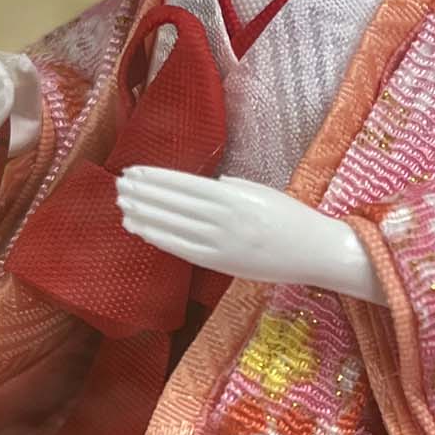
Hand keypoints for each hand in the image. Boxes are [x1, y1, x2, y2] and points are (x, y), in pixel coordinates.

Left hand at [115, 167, 383, 302]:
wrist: (315, 251)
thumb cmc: (290, 217)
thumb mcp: (260, 192)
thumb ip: (229, 188)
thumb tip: (199, 186)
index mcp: (235, 196)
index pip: (184, 185)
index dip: (156, 179)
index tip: (134, 171)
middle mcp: (225, 219)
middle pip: (174, 204)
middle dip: (144, 194)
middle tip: (119, 185)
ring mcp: (222, 243)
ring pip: (173, 227)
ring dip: (145, 215)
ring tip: (123, 206)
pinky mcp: (221, 263)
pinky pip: (182, 249)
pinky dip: (159, 238)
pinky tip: (142, 230)